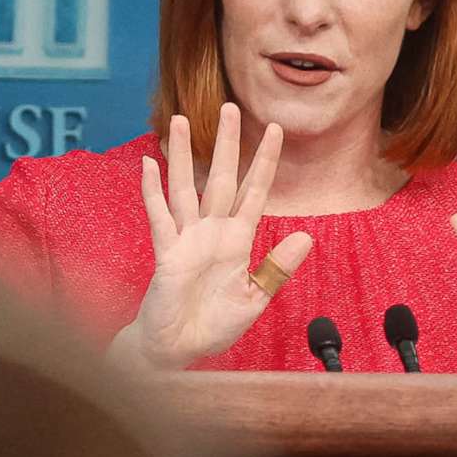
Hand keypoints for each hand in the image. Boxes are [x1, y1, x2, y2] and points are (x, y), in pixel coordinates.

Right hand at [113, 104, 314, 371]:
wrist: (179, 349)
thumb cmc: (214, 325)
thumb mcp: (255, 297)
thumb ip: (278, 268)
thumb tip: (308, 236)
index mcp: (237, 240)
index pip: (254, 191)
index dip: (264, 161)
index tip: (276, 129)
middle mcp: (211, 232)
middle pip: (219, 178)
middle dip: (225, 143)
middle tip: (230, 107)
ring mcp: (186, 239)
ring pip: (184, 187)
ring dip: (180, 154)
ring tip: (179, 120)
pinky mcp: (165, 253)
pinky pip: (158, 216)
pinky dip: (152, 190)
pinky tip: (149, 164)